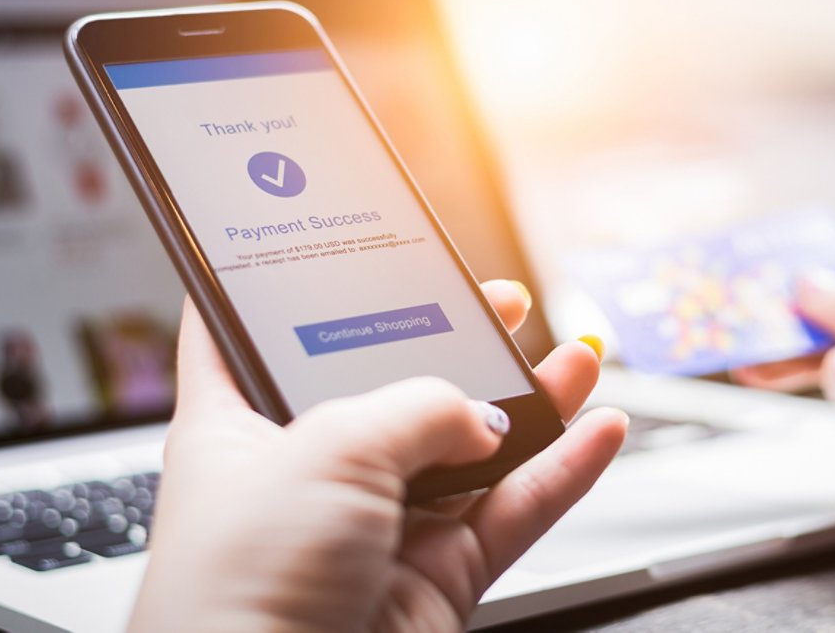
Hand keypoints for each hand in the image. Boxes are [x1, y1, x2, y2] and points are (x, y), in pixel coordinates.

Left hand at [130, 280, 627, 631]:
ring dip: (528, 403)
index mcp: (237, 426)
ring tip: (576, 355)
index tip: (322, 249)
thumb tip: (480, 417)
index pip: (246, 336)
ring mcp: (372, 529)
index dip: (284, 285)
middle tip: (496, 303)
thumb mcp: (328, 447)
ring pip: (466, 451)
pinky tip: (598, 432)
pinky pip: (508, 516)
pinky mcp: (430, 582)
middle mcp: (303, 474)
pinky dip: (559, 475)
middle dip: (449, 342)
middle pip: (387, 387)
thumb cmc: (244, 584)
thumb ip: (417, 409)